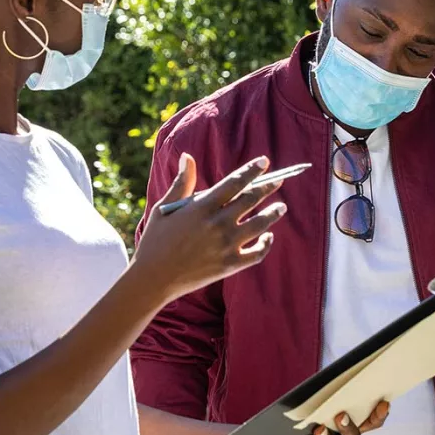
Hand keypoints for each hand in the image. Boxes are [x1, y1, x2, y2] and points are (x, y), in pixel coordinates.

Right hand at [133, 156, 286, 303]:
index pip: (234, 183)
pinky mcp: (230, 265)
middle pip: (250, 200)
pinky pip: (257, 253)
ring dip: (273, 213)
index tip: (264, 162)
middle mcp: (217, 224)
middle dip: (267, 187)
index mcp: (201, 207)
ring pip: (260, 224)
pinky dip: (266, 244)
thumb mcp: (165, 207)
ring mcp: (226, 245)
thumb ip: (182, 182)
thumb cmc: (156, 240)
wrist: (153, 278)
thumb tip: (188, 156)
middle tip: (278, 180)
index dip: (251, 171)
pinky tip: (268, 236)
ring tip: (281, 207)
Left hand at [289, 402, 389, 434]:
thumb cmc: (301, 426)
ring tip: (318, 431)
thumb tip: (326, 383)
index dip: (379, 415)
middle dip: (348, 427)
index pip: (371, 423)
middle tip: (340, 416)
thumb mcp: (313, 410)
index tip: (383, 403)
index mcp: (349, 429)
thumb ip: (323, 401)